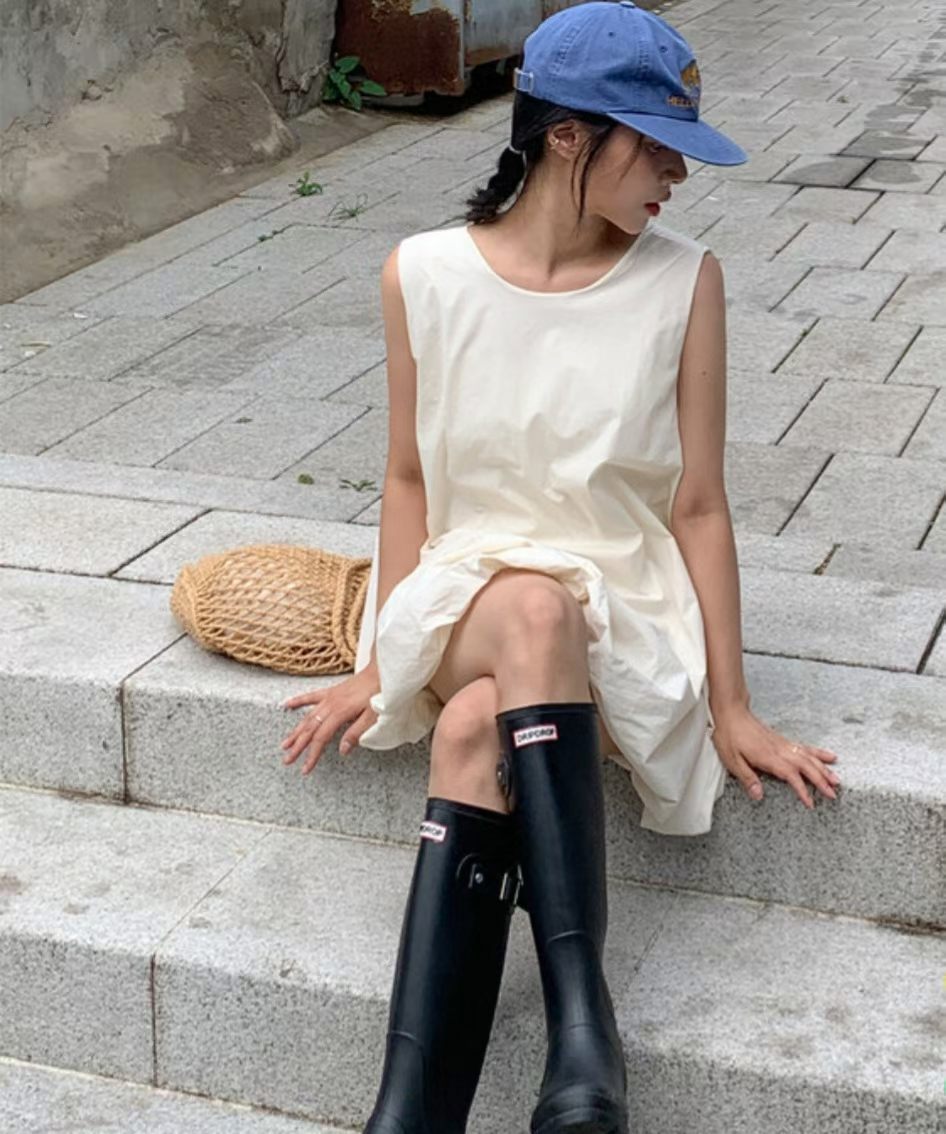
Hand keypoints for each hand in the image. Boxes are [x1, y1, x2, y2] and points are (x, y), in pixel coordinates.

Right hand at [280, 665, 379, 775]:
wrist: (382, 672)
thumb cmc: (379, 694)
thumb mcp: (373, 717)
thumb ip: (356, 733)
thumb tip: (342, 750)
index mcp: (340, 712)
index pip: (321, 738)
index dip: (312, 754)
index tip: (306, 767)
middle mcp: (330, 705)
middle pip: (310, 729)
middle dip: (297, 746)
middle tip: (287, 760)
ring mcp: (329, 697)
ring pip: (308, 716)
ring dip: (295, 731)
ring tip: (284, 744)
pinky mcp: (331, 691)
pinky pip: (311, 697)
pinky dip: (298, 701)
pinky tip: (287, 705)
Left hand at [709, 703, 840, 809]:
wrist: (731, 712)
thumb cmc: (729, 735)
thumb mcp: (732, 760)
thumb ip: (747, 778)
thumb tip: (758, 795)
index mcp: (769, 757)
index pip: (791, 776)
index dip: (802, 790)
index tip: (811, 802)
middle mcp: (780, 750)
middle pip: (806, 766)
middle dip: (822, 781)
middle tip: (833, 794)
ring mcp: (783, 744)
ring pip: (809, 757)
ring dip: (824, 769)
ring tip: (837, 780)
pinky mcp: (782, 740)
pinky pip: (805, 748)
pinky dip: (818, 754)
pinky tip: (828, 756)